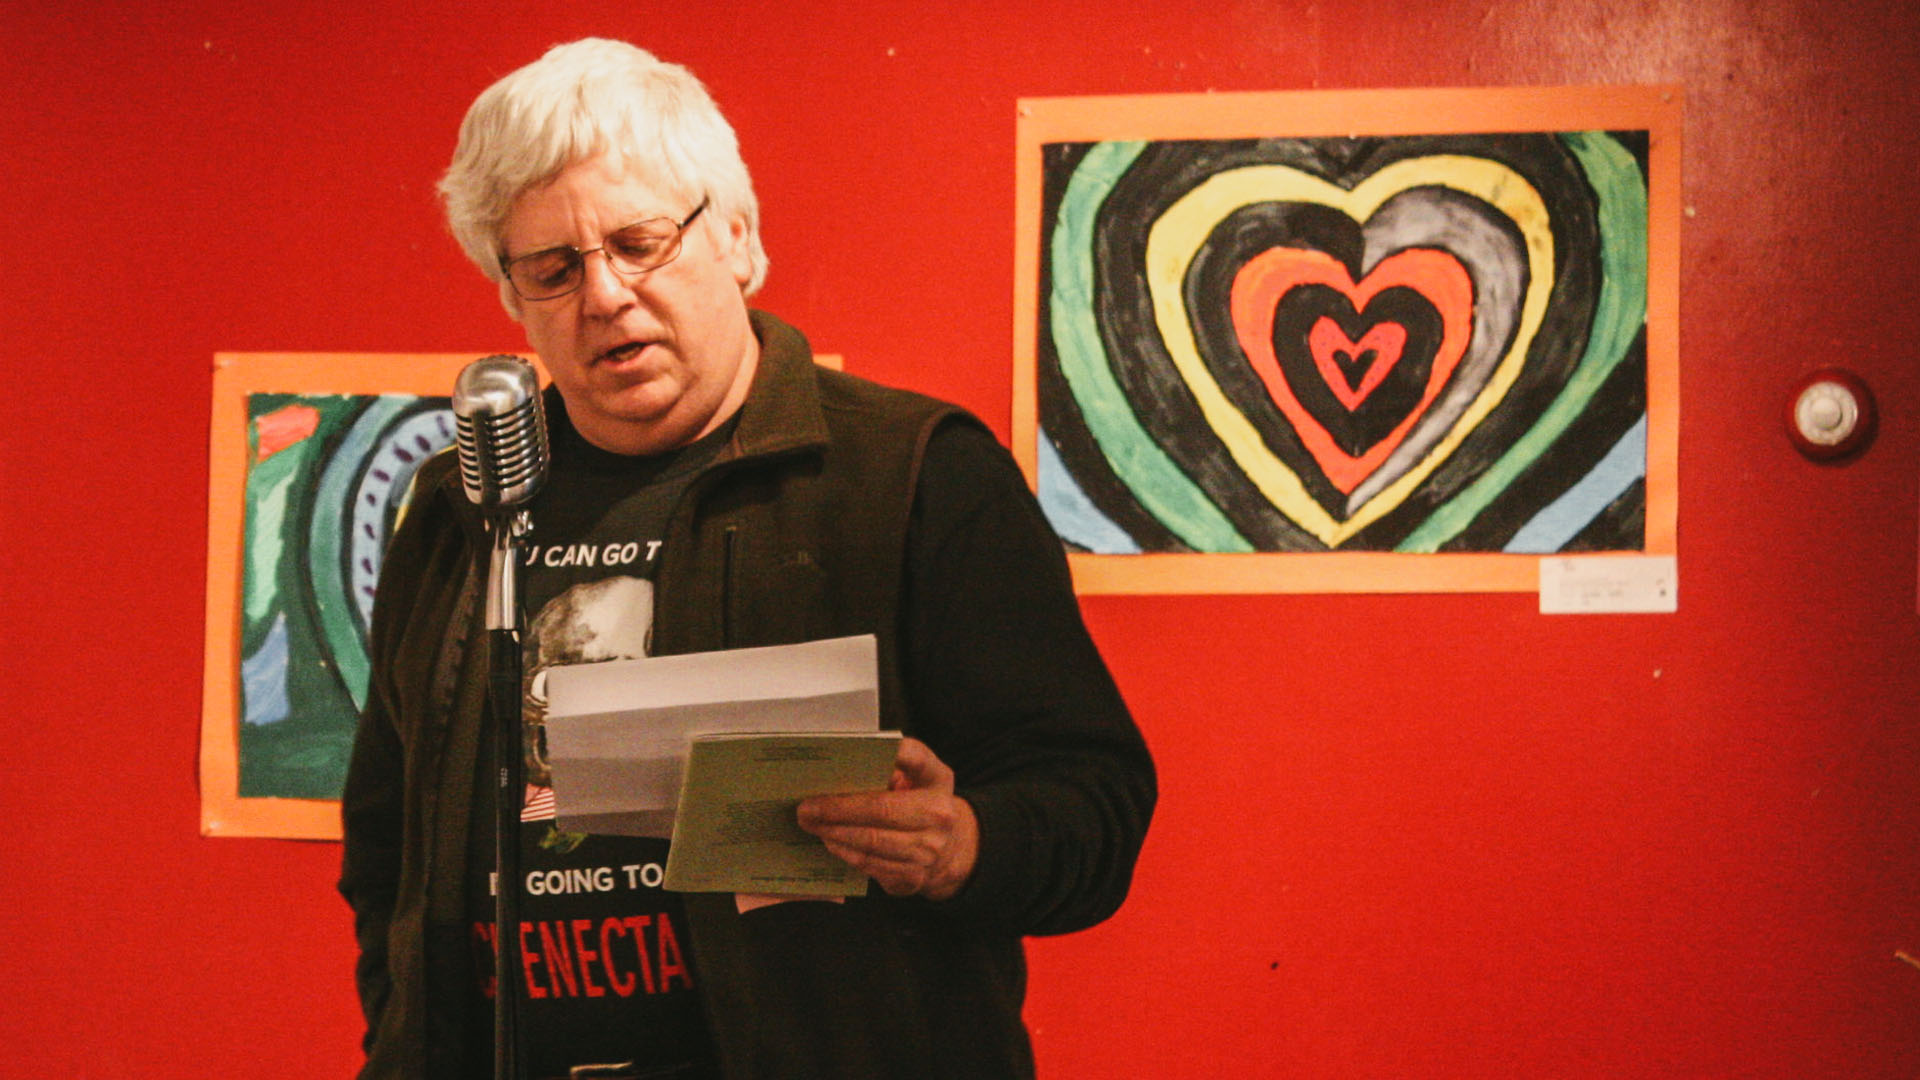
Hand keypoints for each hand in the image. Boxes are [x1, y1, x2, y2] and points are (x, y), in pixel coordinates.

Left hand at [796, 736, 977, 899]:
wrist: (949, 851)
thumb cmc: (919, 805)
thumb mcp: (917, 780)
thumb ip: (892, 769)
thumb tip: (839, 770)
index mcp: (938, 779)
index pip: (917, 759)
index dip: (893, 752)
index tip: (857, 746)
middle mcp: (940, 814)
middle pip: (882, 809)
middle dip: (838, 808)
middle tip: (806, 807)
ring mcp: (929, 849)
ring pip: (871, 841)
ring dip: (835, 832)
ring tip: (811, 824)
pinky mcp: (914, 876)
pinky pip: (871, 864)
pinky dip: (845, 851)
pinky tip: (829, 841)